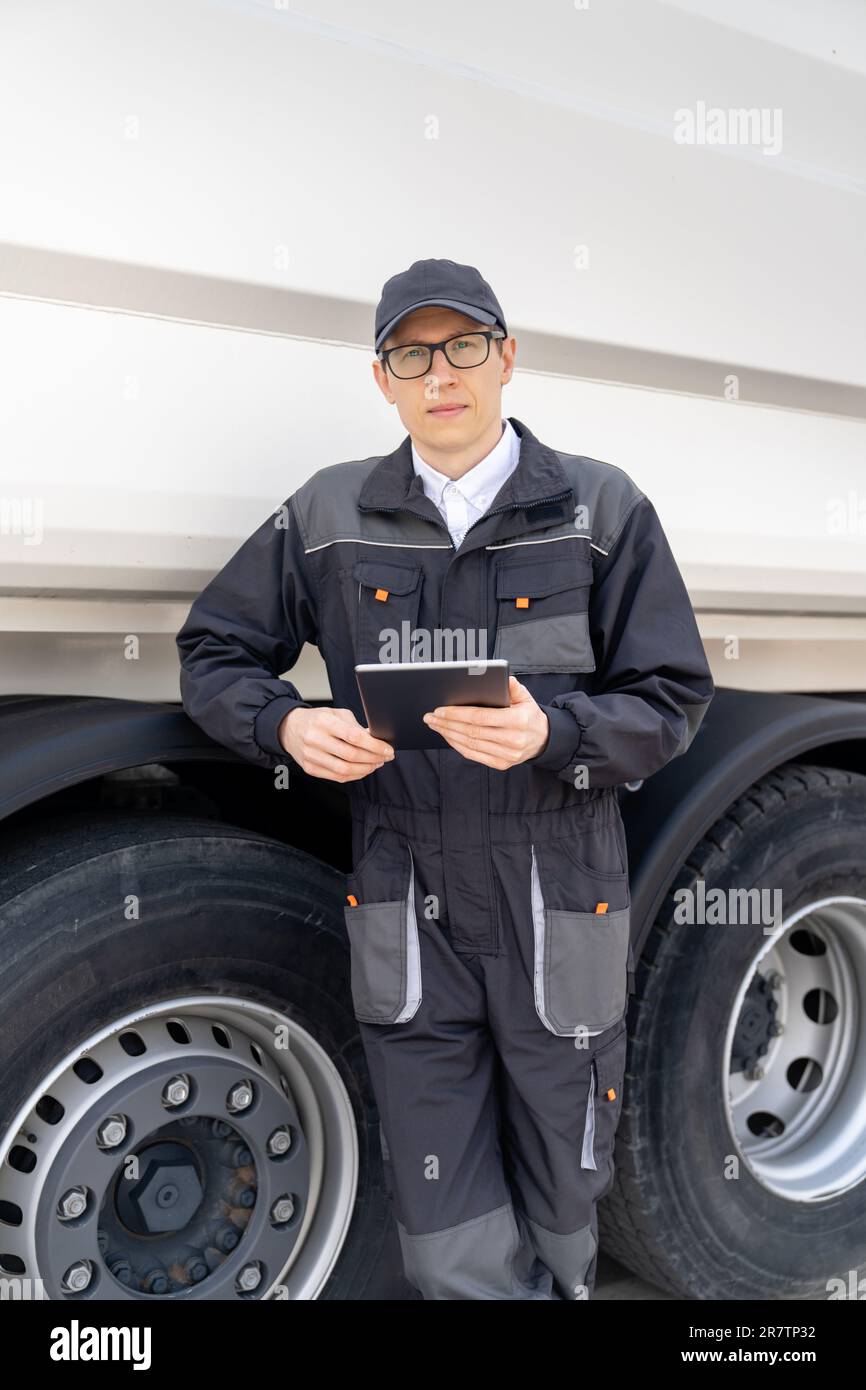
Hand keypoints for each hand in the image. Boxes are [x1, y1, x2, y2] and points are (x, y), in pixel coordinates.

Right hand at [279, 706, 394, 781]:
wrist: (290, 728)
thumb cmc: (317, 720)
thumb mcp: (336, 714)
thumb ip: (355, 726)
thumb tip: (376, 740)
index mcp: (324, 722)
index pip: (354, 737)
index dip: (374, 745)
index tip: (388, 749)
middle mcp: (315, 739)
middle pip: (351, 755)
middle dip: (374, 758)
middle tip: (385, 757)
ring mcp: (310, 756)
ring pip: (345, 770)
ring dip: (366, 769)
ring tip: (376, 763)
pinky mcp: (310, 768)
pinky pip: (337, 777)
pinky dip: (354, 775)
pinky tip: (363, 769)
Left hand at [422, 675, 549, 770]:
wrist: (543, 739)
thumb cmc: (528, 714)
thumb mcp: (526, 697)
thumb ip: (514, 687)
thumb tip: (504, 677)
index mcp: (518, 720)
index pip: (481, 717)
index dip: (458, 714)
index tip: (440, 710)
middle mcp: (513, 740)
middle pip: (472, 732)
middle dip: (447, 724)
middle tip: (430, 717)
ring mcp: (507, 755)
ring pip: (470, 744)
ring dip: (448, 734)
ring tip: (435, 725)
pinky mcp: (502, 764)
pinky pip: (474, 755)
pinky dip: (457, 745)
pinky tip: (447, 736)